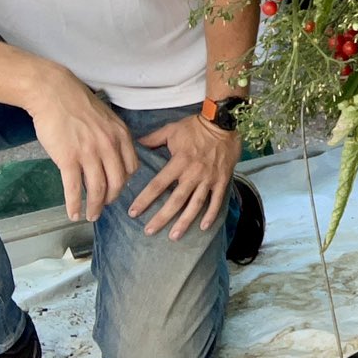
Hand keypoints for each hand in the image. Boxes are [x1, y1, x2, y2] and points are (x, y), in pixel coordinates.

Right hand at [27, 74, 138, 222]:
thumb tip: (112, 158)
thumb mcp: (106, 118)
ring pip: (97, 189)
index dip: (125, 183)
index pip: (131, 167)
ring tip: (91, 216)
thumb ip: (113, 138)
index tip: (117, 190)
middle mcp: (109, 146)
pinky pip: (74, 189)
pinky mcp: (68, 159)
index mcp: (121, 136)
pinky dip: (74, 205)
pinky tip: (73, 214)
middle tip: (104, 207)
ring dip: (95, 207)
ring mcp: (89, 154)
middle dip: (111, 199)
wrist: (54, 93)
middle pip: (117, 182)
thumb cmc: (78, 104)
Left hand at [128, 115, 239, 240]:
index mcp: (179, 162)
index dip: (145, 200)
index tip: (133, 212)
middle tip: (149, 231)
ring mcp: (208, 179)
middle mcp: (193, 174)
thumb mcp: (171, 129)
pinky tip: (203, 227)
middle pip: (175, 201)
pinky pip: (216, 200)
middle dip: (161, 217)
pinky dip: (210, 214)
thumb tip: (136, 144)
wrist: (224, 121)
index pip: (158, 185)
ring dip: (184, 222)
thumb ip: (153, 139)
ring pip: (195, 205)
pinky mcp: (221, 180)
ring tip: (174, 236)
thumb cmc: (196, 126)